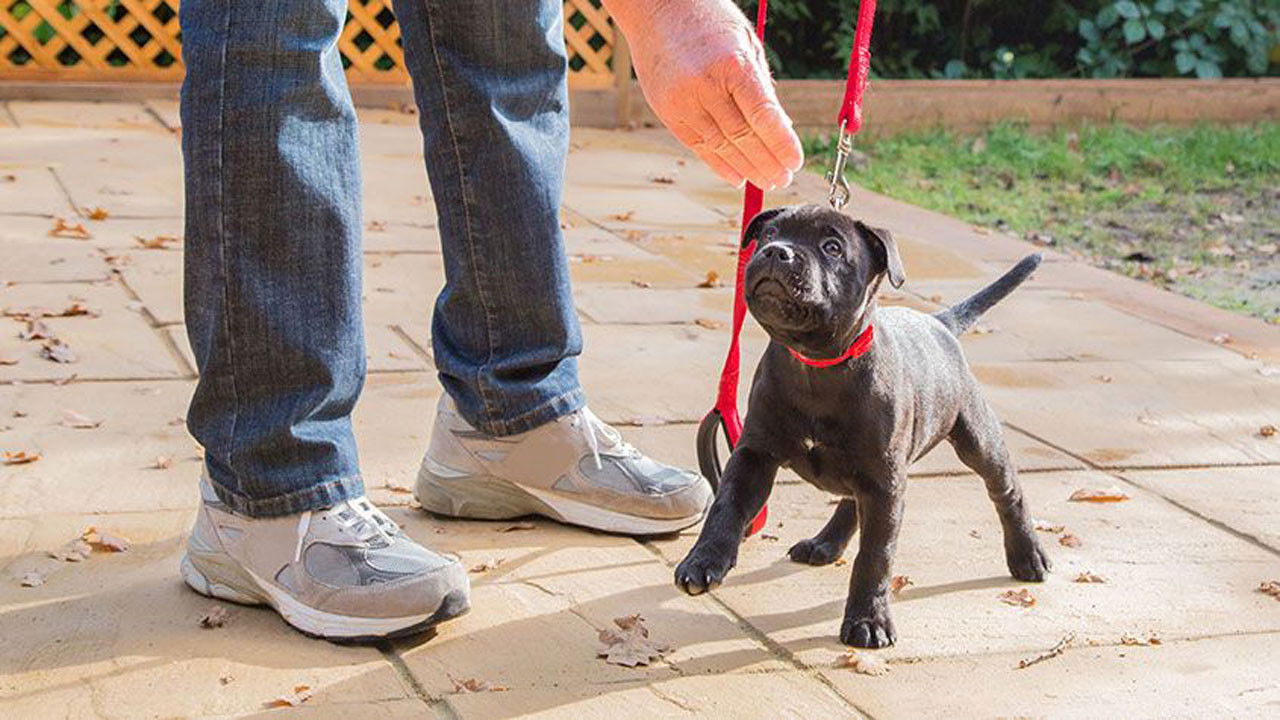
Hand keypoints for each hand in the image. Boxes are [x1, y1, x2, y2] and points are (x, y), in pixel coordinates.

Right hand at [607, 0, 803, 188]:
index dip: (781, 144)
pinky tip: (737, 176)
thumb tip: (781, 128)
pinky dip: (719, 164)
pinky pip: (697, 146)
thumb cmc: (709, 20)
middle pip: (742, 137)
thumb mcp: (745, 43)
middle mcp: (705, 86)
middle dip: (767, 162)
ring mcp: (682, 101)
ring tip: (766, 180)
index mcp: (731, 64)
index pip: (763, 115)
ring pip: (720, 146)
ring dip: (746, 168)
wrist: (656, 8)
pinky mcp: (667, 112)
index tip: (795, 162)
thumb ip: (761, 85)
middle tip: (784, 178)